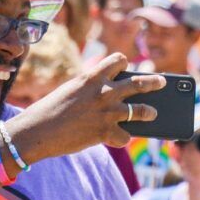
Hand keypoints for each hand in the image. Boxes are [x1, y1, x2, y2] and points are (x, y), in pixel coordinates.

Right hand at [16, 53, 163, 153]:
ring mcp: (107, 112)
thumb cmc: (50, 110)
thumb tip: (113, 100)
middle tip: (162, 82)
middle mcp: (104, 91)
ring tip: (153, 113)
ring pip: (140, 111)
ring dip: (148, 112)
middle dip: (153, 82)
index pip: (118, 59)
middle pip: (139, 83)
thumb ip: (92, 90)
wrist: (37, 131)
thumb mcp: (72, 90)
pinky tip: (120, 139)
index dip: (123, 63)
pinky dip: (122, 138)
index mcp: (93, 76)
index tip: (127, 65)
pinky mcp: (106, 132)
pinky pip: (125, 136)